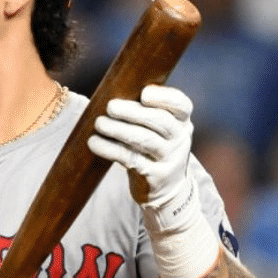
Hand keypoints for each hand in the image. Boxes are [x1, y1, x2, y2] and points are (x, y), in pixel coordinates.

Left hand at [87, 84, 193, 210]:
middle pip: (160, 121)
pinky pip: (131, 159)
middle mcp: (180, 138)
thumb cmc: (155, 148)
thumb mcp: (159, 129)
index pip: (181, 104)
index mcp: (182, 121)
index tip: (144, 93)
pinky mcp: (155, 176)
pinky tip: (94, 143)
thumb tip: (110, 89)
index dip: (164, 97)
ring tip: (99, 123)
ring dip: (119, 130)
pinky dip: (110, 149)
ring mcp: (170, 158)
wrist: (168, 189)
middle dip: (133, 112)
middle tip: (110, 106)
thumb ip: (144, 111)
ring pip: (144, 140)